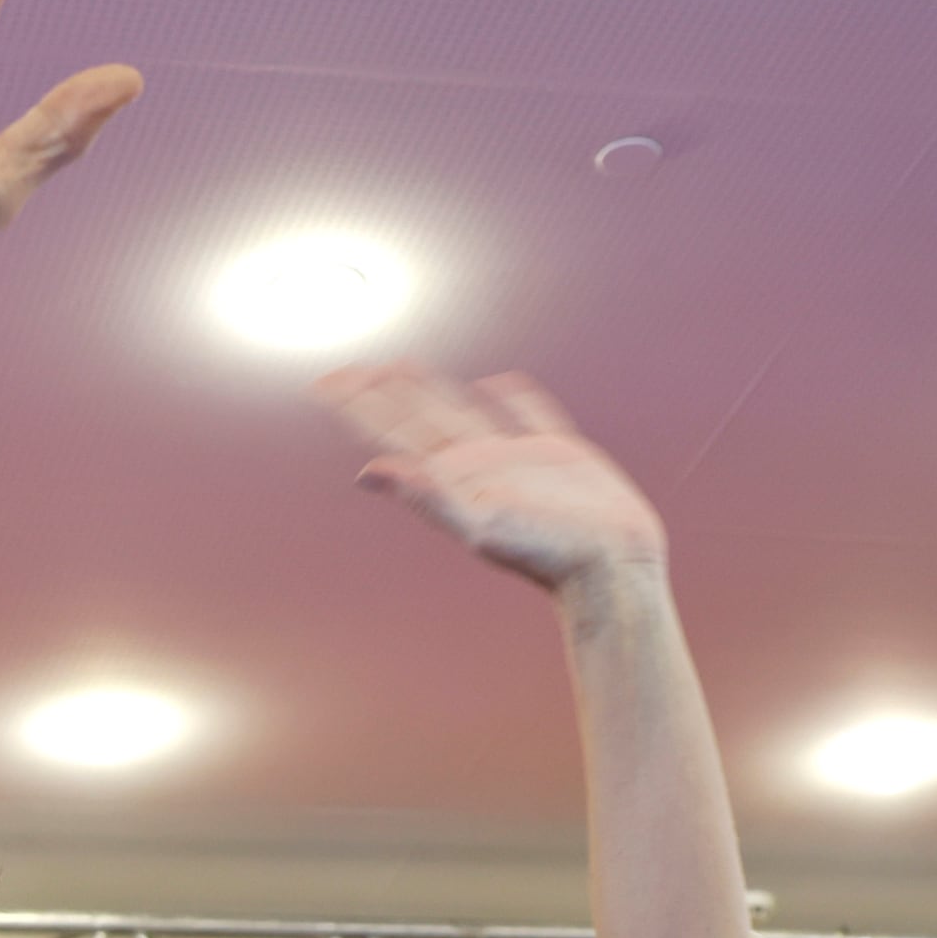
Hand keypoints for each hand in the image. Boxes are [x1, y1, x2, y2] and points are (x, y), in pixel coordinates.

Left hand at [318, 367, 669, 591]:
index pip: (394, 433)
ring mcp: (517, 459)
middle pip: (418, 418)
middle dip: (383, 394)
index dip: (359, 407)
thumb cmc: (548, 555)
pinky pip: (528, 415)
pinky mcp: (559, 456)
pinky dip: (512, 397)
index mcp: (454, 477)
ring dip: (431, 390)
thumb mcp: (479, 525)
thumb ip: (426, 496)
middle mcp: (478, 465)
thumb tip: (366, 472)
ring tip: (402, 367)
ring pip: (463, 411)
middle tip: (349, 370)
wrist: (611, 570)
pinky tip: (498, 383)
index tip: (326, 382)